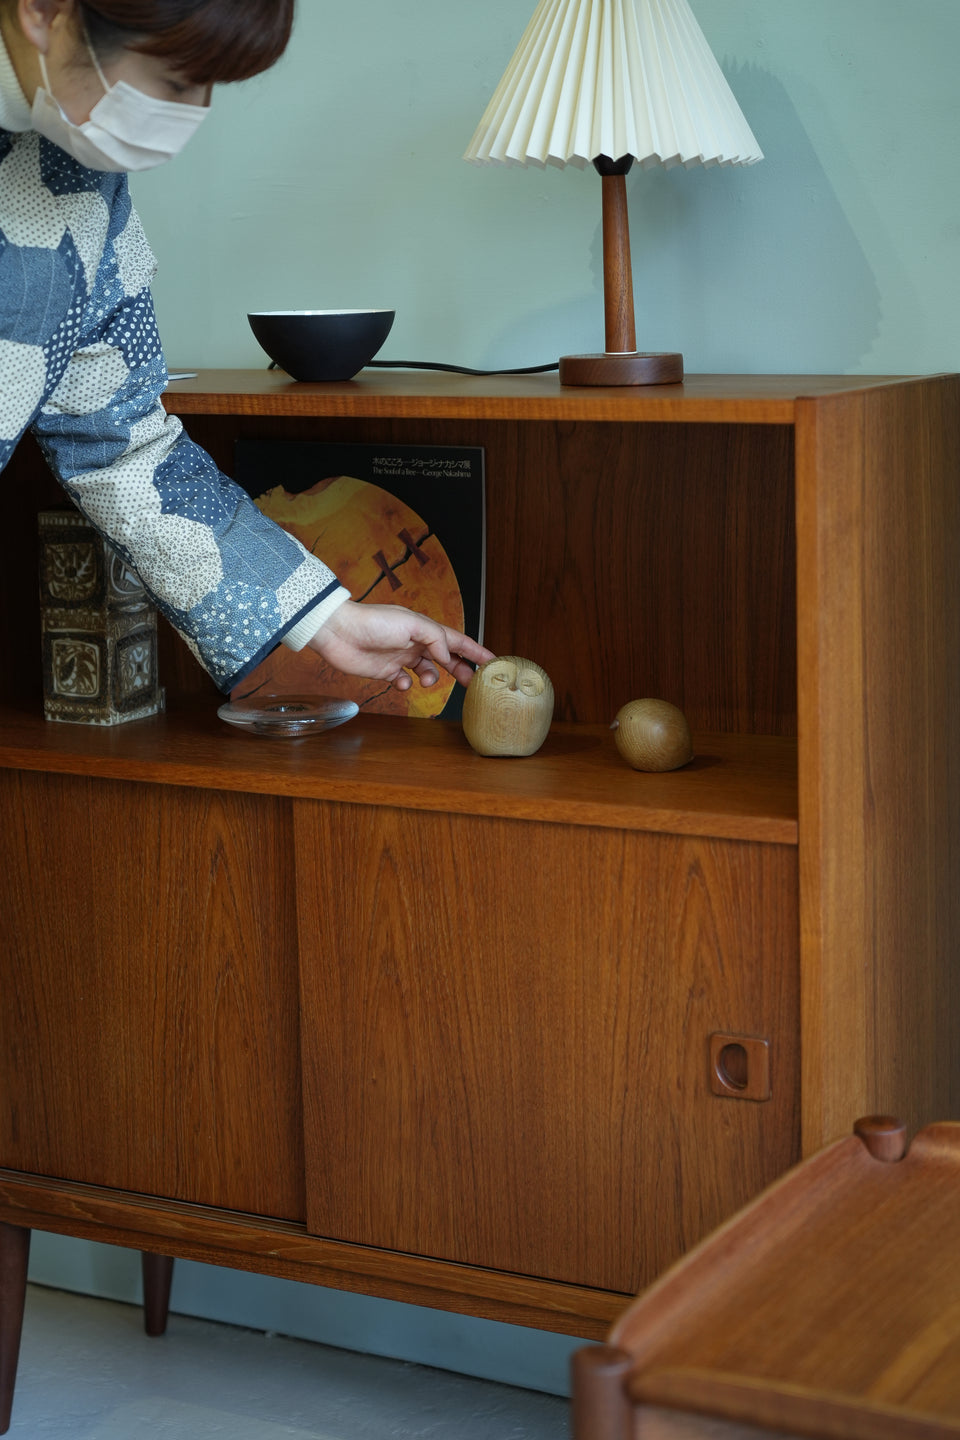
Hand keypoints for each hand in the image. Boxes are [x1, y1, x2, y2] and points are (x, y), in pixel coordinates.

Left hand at [306, 600, 494, 690]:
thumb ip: (435, 638)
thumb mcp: (412, 624)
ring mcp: (401, 657)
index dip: (476, 651)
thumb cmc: (374, 622)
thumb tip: (446, 654)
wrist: (339, 632)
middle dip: (460, 670)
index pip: (457, 641)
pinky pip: (404, 682)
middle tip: (472, 684)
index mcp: (425, 629)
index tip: (493, 662)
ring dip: (432, 678)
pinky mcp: (386, 671)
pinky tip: (403, 683)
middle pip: (445, 659)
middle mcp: (415, 643)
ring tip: (427, 680)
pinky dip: (407, 686)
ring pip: (427, 671)